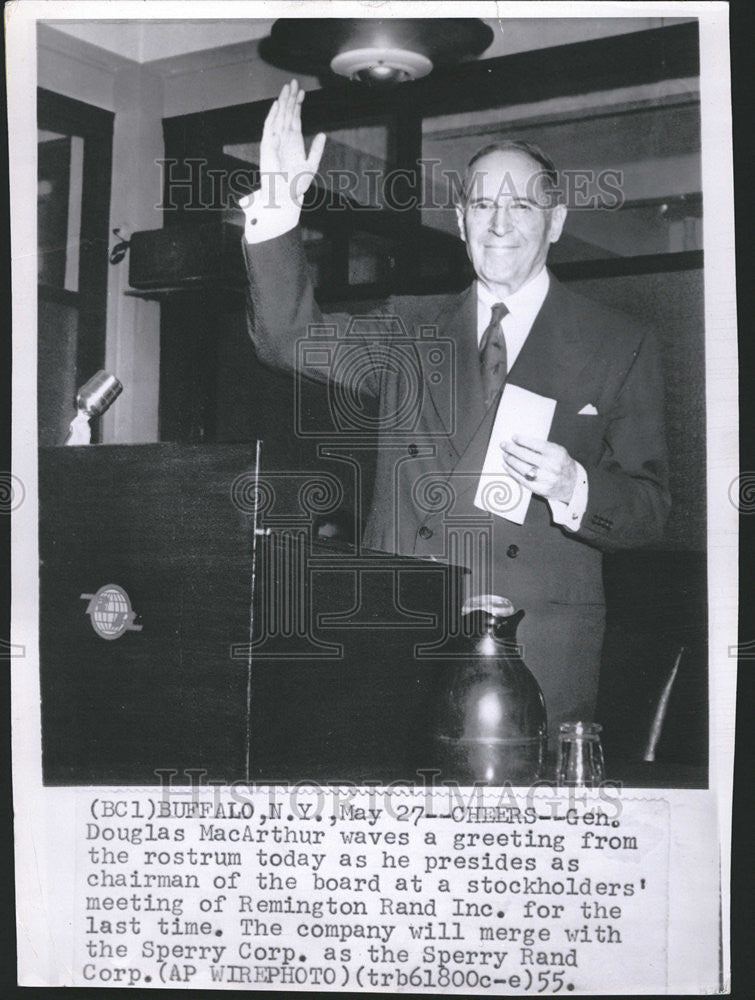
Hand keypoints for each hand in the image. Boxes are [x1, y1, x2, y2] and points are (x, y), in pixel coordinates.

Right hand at [243, 79, 325, 209]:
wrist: (284, 197)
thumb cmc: (296, 185)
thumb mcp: (311, 165)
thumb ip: (316, 149)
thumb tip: (323, 133)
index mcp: (294, 143)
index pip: (295, 119)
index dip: (298, 105)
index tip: (302, 92)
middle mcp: (283, 140)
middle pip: (287, 114)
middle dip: (290, 98)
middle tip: (293, 82)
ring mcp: (275, 141)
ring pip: (279, 117)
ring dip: (283, 102)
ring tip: (287, 88)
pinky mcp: (267, 146)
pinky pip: (269, 127)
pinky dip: (272, 115)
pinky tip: (277, 105)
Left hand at [501, 434, 577, 502]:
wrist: (572, 485)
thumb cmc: (562, 465)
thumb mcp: (558, 452)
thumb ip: (543, 447)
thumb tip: (521, 442)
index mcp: (557, 454)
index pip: (536, 445)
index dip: (523, 440)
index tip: (514, 437)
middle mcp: (552, 466)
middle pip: (526, 456)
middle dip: (512, 449)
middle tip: (504, 445)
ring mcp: (546, 479)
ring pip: (522, 468)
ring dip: (510, 460)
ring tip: (505, 455)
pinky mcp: (540, 489)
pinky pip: (522, 480)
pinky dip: (512, 472)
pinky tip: (507, 466)